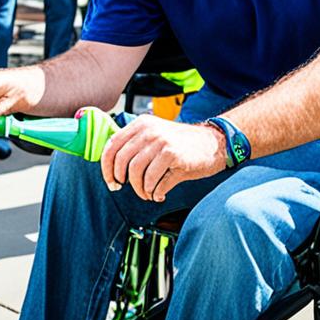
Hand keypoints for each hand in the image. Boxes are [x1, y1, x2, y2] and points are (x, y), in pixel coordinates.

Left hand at [99, 115, 226, 200]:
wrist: (214, 143)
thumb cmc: (182, 145)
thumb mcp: (156, 137)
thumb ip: (135, 146)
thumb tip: (111, 166)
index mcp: (141, 124)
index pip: (111, 145)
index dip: (106, 167)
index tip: (111, 181)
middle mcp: (149, 130)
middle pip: (121, 161)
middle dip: (121, 180)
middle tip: (127, 189)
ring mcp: (161, 141)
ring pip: (136, 173)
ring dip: (139, 189)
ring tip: (147, 193)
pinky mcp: (173, 155)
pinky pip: (153, 180)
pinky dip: (153, 192)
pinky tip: (159, 194)